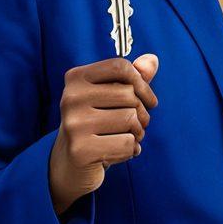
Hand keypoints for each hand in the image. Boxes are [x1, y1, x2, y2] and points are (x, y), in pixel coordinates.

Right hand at [48, 53, 158, 214]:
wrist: (69, 164)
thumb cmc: (95, 122)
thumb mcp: (110, 96)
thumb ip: (132, 78)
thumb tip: (153, 59)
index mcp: (76, 77)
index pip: (120, 67)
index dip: (142, 83)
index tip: (148, 100)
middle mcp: (70, 98)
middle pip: (128, 94)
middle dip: (142, 112)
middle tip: (139, 124)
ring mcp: (74, 124)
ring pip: (130, 119)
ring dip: (138, 132)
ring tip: (130, 137)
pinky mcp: (81, 150)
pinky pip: (126, 143)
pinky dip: (131, 149)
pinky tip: (122, 152)